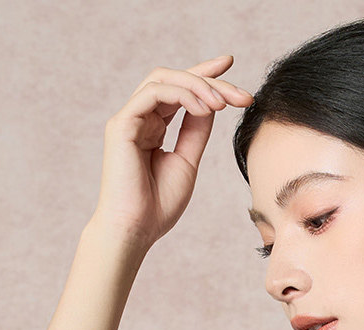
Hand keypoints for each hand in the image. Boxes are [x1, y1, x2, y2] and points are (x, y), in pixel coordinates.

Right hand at [91, 53, 253, 247]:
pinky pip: (154, 93)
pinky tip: (204, 109)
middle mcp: (140, 117)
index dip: (204, 74)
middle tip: (241, 94)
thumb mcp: (187, 162)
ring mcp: (129, 118)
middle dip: (210, 80)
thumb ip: (196, 132)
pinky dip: (182, 95)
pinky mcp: (122, 124)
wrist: (135, 230)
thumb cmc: (157, 206)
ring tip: (223, 103)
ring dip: (198, 85)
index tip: (231, 65)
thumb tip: (212, 105)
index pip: (179, 90)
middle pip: (174, 79)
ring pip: (163, 78)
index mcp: (153, 127)